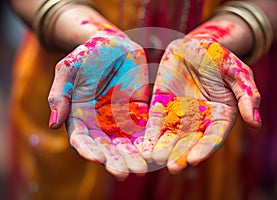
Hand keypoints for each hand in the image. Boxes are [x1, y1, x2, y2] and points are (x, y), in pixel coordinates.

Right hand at [48, 30, 148, 179]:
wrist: (114, 45)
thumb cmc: (88, 54)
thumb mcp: (68, 70)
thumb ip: (60, 95)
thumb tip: (53, 124)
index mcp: (79, 116)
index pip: (82, 139)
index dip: (88, 150)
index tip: (98, 159)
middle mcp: (99, 123)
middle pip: (106, 148)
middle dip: (115, 161)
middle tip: (125, 173)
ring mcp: (119, 120)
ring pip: (126, 144)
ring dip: (133, 157)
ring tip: (142, 168)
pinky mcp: (137, 114)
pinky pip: (144, 130)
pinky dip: (148, 142)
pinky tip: (155, 152)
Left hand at [142, 36, 260, 172]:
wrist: (194, 46)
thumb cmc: (218, 58)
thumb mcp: (237, 72)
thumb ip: (247, 96)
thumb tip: (256, 123)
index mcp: (221, 115)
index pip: (214, 136)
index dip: (205, 148)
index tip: (194, 159)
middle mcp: (200, 119)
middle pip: (191, 140)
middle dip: (181, 154)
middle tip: (173, 167)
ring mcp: (179, 114)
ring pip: (172, 135)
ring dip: (164, 148)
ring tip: (156, 159)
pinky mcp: (163, 106)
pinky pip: (156, 122)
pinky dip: (151, 133)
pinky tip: (144, 145)